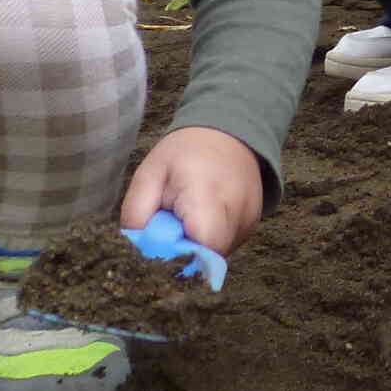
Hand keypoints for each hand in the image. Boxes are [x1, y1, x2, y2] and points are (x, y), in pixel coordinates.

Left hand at [120, 126, 265, 256]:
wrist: (228, 133)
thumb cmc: (183, 153)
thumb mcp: (148, 174)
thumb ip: (137, 215)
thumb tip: (139, 252)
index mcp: (207, 194)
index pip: (201, 247)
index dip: (178, 255)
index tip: (161, 243)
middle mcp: (237, 211)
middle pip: (207, 257)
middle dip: (184, 251)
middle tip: (171, 227)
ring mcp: (249, 220)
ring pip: (217, 255)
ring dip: (197, 246)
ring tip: (188, 218)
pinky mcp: (253, 225)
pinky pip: (227, 246)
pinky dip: (210, 240)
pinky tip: (203, 218)